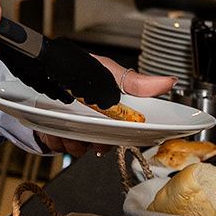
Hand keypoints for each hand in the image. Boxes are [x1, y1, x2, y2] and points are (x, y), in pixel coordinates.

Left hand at [34, 53, 176, 154]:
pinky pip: (59, 145)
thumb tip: (170, 81)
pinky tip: (56, 126)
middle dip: (97, 142)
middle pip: (102, 145)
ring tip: (70, 125)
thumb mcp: (111, 74)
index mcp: (111, 113)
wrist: (45, 67)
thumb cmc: (81, 69)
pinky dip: (57, 138)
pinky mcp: (55, 134)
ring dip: (75, 140)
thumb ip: (139, 84)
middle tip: (93, 133)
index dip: (123, 138)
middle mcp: (94, 124)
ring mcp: (74, 129)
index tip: (118, 136)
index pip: (124, 134)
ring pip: (80, 149)